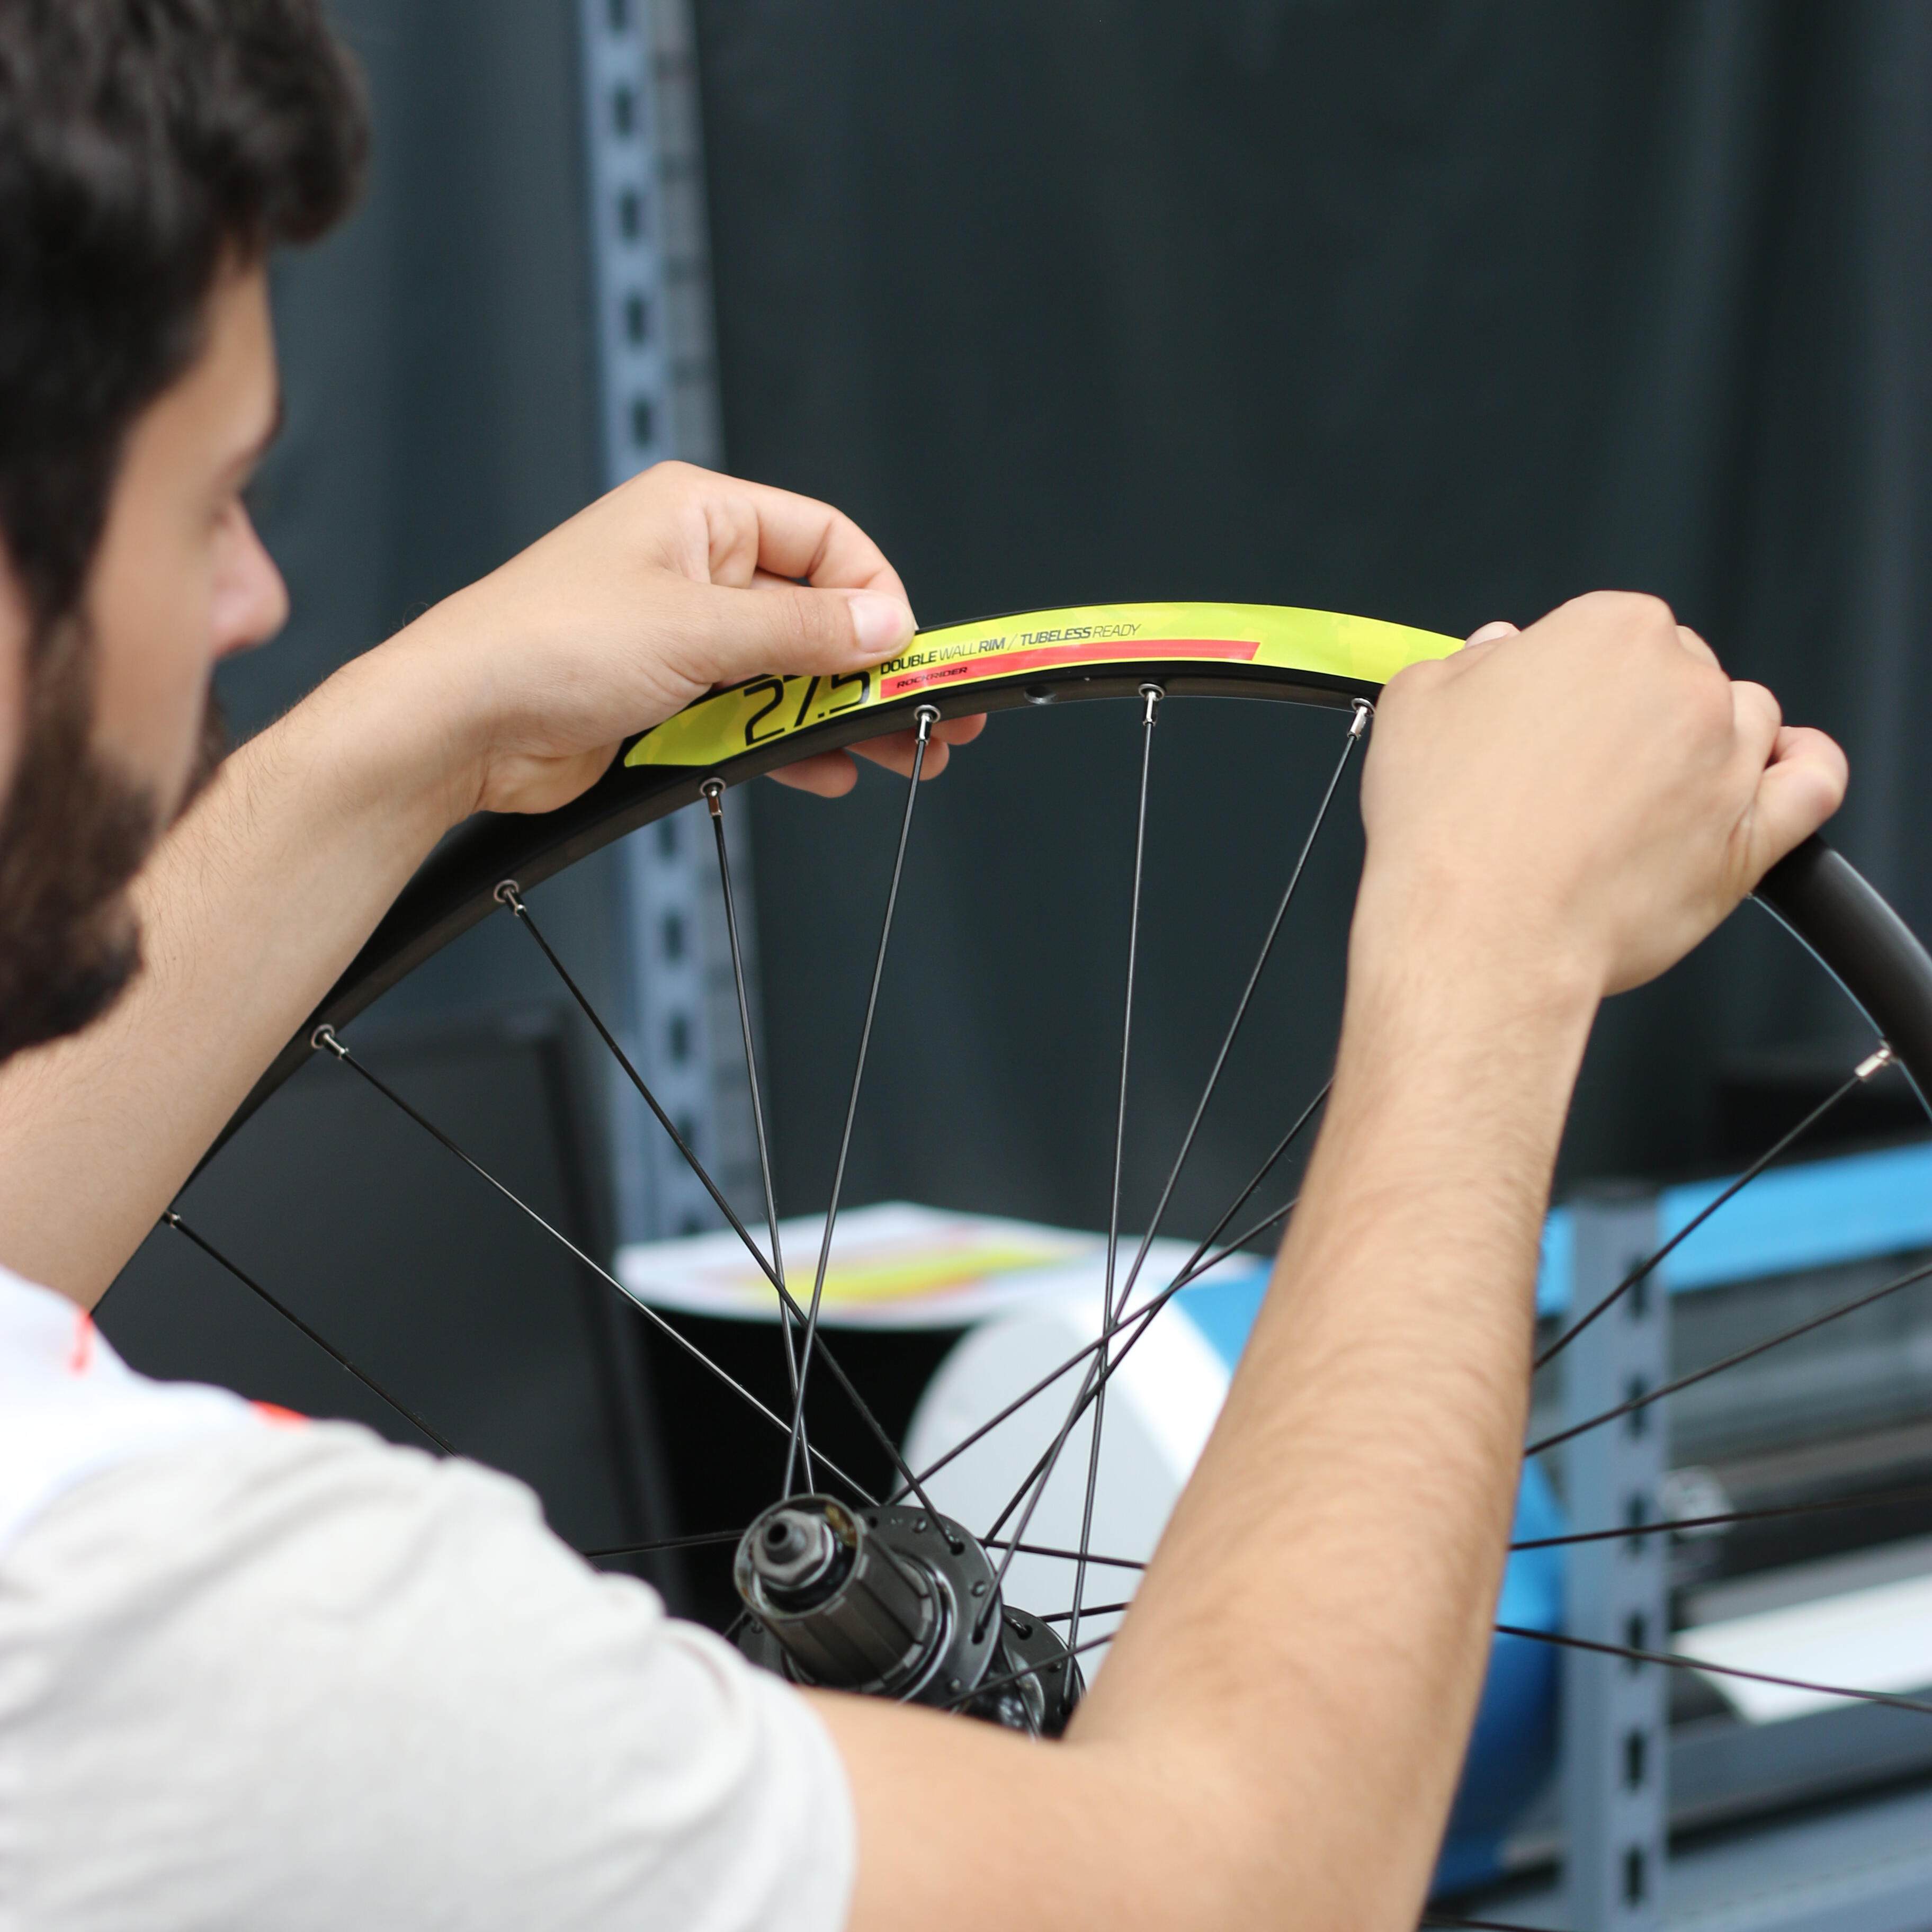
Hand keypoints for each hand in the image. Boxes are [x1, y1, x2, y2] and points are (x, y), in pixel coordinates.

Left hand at [380, 462, 984, 820]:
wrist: (454, 724)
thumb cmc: (545, 645)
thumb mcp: (696, 630)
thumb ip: (801, 631)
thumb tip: (884, 626)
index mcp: (699, 515)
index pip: (825, 539)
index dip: (874, 595)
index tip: (904, 653)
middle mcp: (693, 569)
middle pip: (816, 613)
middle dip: (875, 669)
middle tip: (938, 713)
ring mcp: (680, 638)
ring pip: (789, 674)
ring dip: (843, 717)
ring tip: (908, 753)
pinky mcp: (665, 700)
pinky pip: (750, 717)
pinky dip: (790, 743)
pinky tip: (830, 770)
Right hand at [1356, 591, 1846, 997]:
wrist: (1479, 932)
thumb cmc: (1447, 827)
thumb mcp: (1416, 703)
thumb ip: (1467, 662)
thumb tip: (1494, 654)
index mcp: (1610, 632)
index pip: (1616, 633)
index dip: (1576, 680)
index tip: (1551, 718)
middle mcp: (1683, 684)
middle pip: (1683, 673)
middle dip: (1637, 714)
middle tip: (1577, 772)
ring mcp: (1726, 759)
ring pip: (1746, 721)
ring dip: (1705, 744)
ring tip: (1640, 797)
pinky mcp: (1751, 836)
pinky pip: (1814, 782)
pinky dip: (1802, 770)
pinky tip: (1776, 773)